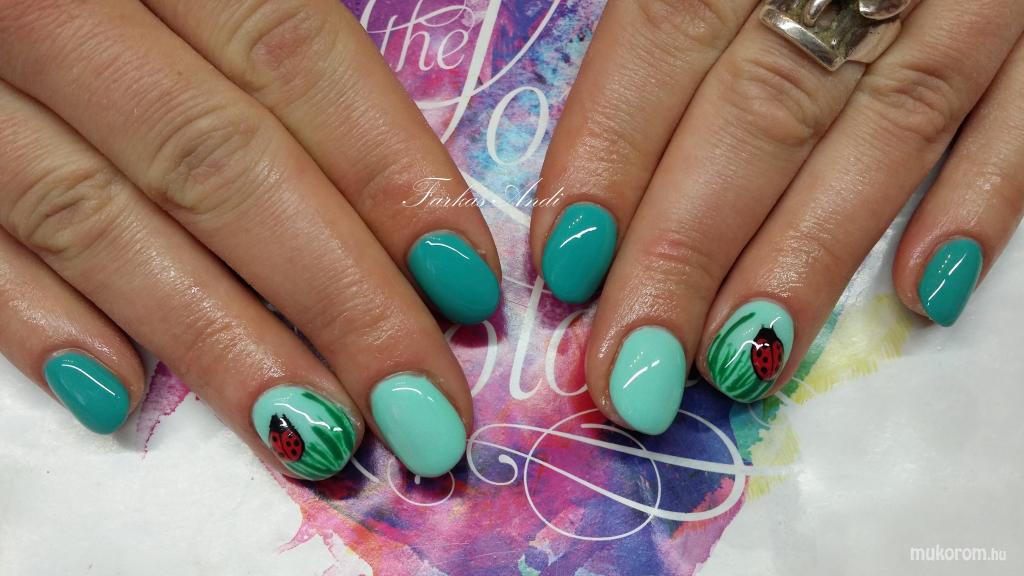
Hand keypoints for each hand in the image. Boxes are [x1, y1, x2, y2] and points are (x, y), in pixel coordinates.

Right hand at [0, 0, 503, 478]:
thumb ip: (270, 45)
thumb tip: (396, 199)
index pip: (294, 56)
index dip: (389, 174)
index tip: (465, 283)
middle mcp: (49, 1)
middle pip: (218, 162)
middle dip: (335, 297)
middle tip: (422, 405)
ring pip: (100, 220)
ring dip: (218, 341)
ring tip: (315, 434)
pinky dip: (37, 320)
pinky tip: (119, 395)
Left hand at [531, 0, 1023, 431]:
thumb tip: (591, 110)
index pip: (665, 33)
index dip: (611, 149)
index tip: (565, 261)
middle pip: (761, 111)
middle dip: (687, 250)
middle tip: (634, 370)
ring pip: (885, 131)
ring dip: (807, 258)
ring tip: (740, 362)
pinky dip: (984, 200)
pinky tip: (927, 293)